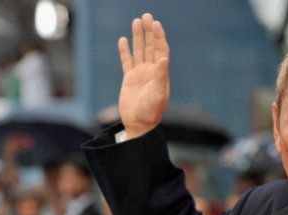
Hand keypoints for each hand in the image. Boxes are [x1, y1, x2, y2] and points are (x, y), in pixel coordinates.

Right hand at [118, 13, 169, 138]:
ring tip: (136, 21)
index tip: (156, 24)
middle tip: (146, 16)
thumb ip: (160, 77)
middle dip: (149, 32)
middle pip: (151, 47)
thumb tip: (163, 60)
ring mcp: (140, 74)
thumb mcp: (158, 95)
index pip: (161, 50)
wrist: (139, 124)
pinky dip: (125, 51)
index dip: (159, 37)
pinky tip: (123, 40)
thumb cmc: (151, 112)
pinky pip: (126, 62)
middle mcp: (152, 71)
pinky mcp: (129, 79)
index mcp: (161, 73)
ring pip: (139, 51)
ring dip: (138, 37)